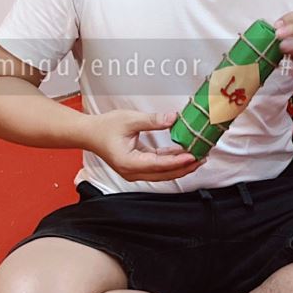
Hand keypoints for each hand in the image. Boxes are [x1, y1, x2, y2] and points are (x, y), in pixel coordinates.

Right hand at [84, 109, 204, 182]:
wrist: (90, 133)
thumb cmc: (105, 128)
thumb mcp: (130, 119)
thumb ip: (153, 120)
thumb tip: (173, 118)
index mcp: (129, 163)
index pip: (159, 164)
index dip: (177, 161)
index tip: (192, 155)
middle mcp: (133, 172)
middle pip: (164, 174)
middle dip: (184, 167)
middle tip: (202, 157)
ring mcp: (135, 171)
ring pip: (162, 173)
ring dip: (180, 166)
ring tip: (197, 157)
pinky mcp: (137, 167)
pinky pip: (157, 167)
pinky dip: (171, 162)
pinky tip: (182, 155)